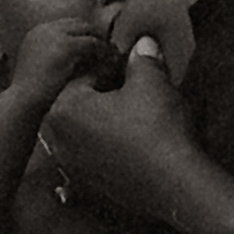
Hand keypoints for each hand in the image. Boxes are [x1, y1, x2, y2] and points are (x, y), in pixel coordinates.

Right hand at [13, 17, 121, 106]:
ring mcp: (55, 35)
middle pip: (77, 23)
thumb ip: (57, 57)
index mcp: (36, 33)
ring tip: (111, 54)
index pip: (65, 25)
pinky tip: (110, 61)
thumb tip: (81, 58)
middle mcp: (45, 29)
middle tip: (107, 47)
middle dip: (92, 34)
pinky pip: (92, 43)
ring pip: (86, 31)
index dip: (81, 34)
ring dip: (99, 42)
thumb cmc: (30, 93)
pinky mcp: (67, 46)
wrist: (24, 99)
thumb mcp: (41, 68)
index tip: (93, 45)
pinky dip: (102, 51)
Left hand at [40, 40, 195, 224]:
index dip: (110, 66)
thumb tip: (143, 44)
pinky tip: (124, 150)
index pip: (83, 75)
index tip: (130, 66)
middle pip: (78, 105)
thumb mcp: (151, 82)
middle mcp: (58, 140)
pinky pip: (91, 163)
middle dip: (102, 95)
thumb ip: (142, 58)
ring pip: (83, 135)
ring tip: (133, 119)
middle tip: (132, 90)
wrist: (175, 185)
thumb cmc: (158, 130)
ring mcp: (71, 168)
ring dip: (102, 125)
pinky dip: (103, 155)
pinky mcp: (88, 189)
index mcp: (64, 109)